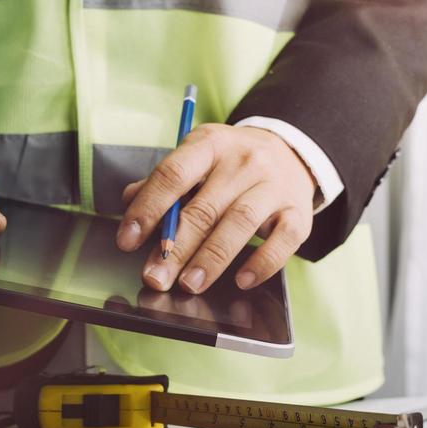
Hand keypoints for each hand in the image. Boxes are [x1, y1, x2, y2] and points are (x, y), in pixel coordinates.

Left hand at [115, 124, 314, 293]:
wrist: (291, 152)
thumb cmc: (231, 164)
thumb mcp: (197, 159)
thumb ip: (164, 182)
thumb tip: (130, 203)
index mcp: (210, 143)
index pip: (173, 175)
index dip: (147, 209)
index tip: (127, 240)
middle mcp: (244, 161)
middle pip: (204, 208)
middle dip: (176, 248)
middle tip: (155, 276)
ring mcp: (274, 186)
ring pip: (240, 223)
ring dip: (212, 259)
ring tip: (190, 283)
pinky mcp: (298, 212)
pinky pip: (283, 241)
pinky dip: (262, 263)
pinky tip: (242, 280)